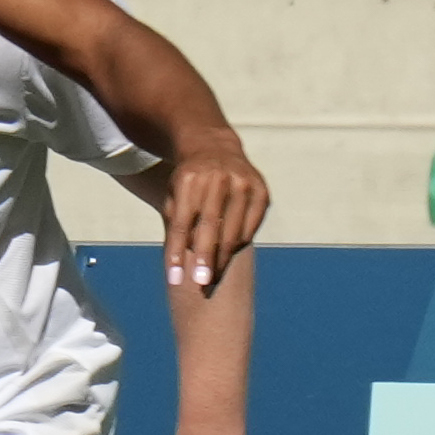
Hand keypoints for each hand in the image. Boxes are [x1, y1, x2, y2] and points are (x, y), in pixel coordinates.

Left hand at [161, 144, 267, 289]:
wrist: (214, 149)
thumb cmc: (187, 182)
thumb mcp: (173, 196)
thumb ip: (174, 224)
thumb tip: (174, 262)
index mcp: (189, 180)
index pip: (182, 224)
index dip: (177, 252)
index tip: (174, 278)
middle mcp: (218, 179)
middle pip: (210, 228)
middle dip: (205, 259)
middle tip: (201, 286)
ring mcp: (243, 182)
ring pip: (233, 228)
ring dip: (224, 257)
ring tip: (214, 278)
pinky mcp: (261, 189)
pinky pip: (251, 224)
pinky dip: (240, 242)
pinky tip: (231, 256)